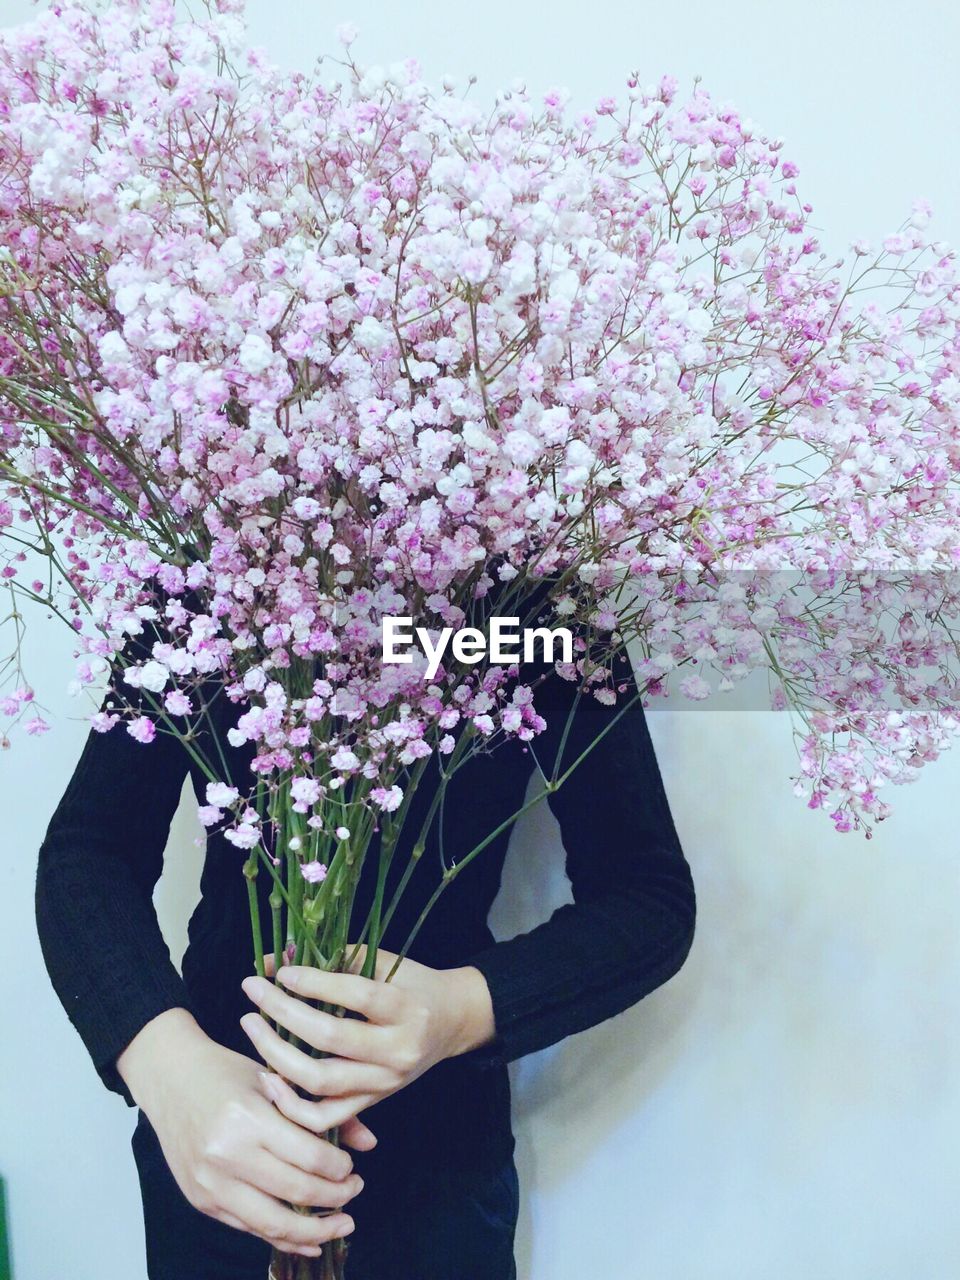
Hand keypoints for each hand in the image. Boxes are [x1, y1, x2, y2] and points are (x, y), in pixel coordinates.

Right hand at [117, 1008, 374, 1256]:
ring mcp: (210, 1183)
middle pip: (296, 1193)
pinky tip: (307, 1239)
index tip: (352, 1167)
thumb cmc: (223, 1072)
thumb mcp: (274, 1078)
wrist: (168, 1077)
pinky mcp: (201, 1201)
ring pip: (272, 1224)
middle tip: (354, 1192)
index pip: (309, 1157)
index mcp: (248, 1118)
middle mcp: (226, 1155)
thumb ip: (321, 1111)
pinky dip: (281, 1238)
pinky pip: (248, 1229)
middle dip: (335, 1199)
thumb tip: (370, 1144)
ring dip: (313, 1232)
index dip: (340, 1169)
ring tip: (340, 1225)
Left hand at [239, 946, 495, 1134]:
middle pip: (330, 1038)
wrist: (451, 1022)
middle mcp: (397, 1050)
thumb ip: (333, 959)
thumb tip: (274, 959)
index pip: (355, 996)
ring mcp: (384, 1083)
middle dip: (282, 1013)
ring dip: (276, 1055)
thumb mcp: (383, 962)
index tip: (280, 972)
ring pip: (320, 1082)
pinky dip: (291, 1103)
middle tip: (253, 991)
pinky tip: (269, 1075)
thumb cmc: (412, 985)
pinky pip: (324, 1117)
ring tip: (253, 1027)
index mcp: (406, 1008)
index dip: (313, 983)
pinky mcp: (372, 1103)